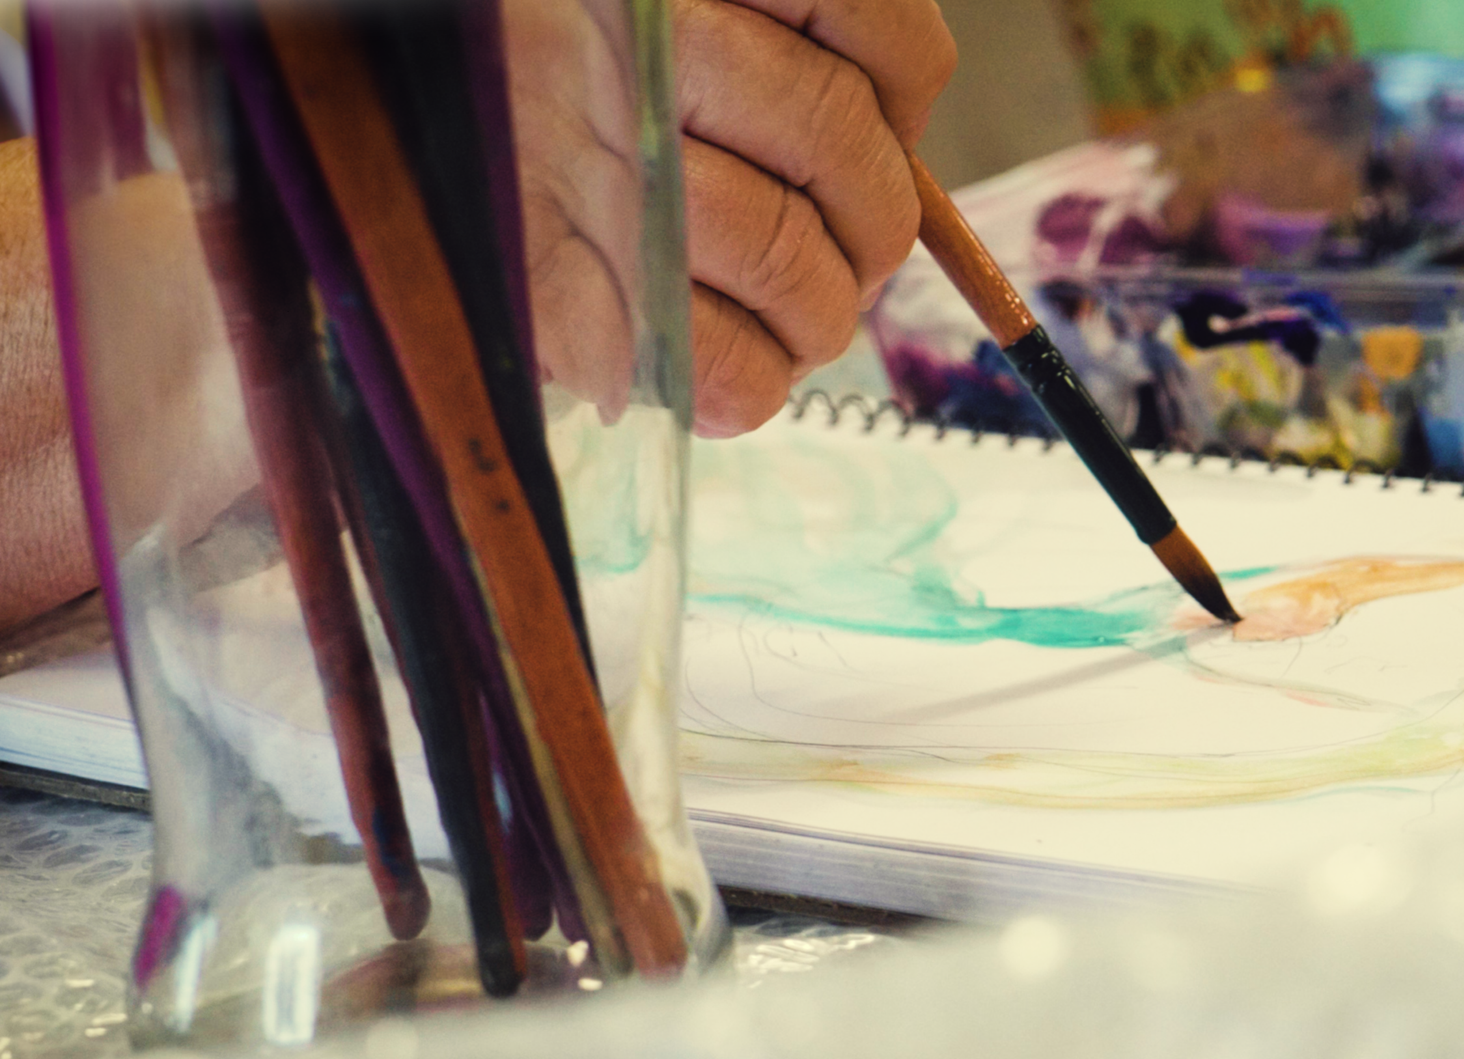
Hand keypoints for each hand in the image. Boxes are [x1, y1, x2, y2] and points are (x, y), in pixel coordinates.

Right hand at [511, 0, 953, 435]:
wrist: (326, 134)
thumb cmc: (508, 86)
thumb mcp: (626, 32)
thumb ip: (747, 48)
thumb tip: (887, 150)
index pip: (864, 11)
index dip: (902, 89)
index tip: (886, 125)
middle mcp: (624, 47)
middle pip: (836, 137)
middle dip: (874, 224)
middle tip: (852, 259)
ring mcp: (579, 165)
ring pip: (789, 252)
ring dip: (821, 312)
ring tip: (801, 319)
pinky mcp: (552, 291)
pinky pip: (723, 361)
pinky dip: (757, 381)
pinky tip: (736, 373)